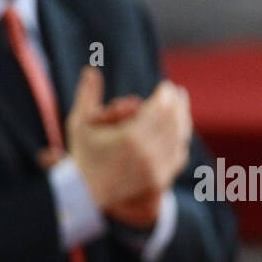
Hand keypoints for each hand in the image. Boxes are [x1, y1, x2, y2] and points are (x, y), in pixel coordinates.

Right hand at [65, 68, 189, 212]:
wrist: (86, 193)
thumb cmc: (83, 154)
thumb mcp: (79, 123)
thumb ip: (87, 95)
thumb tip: (91, 69)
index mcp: (130, 137)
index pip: (160, 109)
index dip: (166, 95)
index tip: (166, 86)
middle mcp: (146, 153)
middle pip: (173, 122)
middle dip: (178, 104)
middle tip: (178, 93)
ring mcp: (155, 169)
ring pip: (179, 139)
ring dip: (182, 120)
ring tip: (181, 108)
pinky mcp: (159, 180)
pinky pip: (178, 156)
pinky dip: (180, 141)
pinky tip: (180, 130)